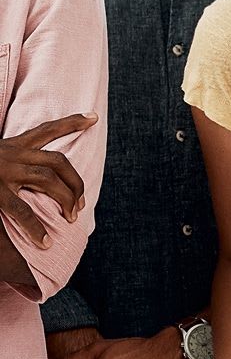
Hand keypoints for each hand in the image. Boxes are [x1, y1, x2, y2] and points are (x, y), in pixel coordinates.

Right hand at [0, 113, 96, 245]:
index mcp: (11, 145)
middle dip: (76, 180)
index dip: (71, 123)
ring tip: (72, 218)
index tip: (93, 118)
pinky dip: (36, 227)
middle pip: (58, 161)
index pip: (46, 130)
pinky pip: (22, 210)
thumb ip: (11, 159)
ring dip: (66, 199)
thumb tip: (27, 167)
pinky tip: (46, 241)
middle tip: (82, 201)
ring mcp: (4, 172)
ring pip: (49, 180)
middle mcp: (12, 154)